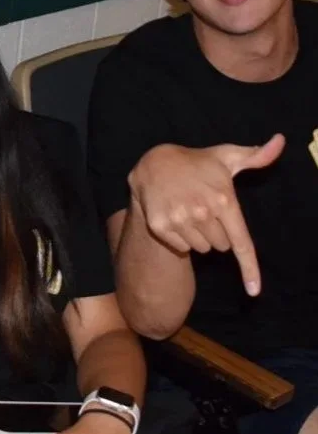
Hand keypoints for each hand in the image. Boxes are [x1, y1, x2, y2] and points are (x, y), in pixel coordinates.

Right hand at [127, 135, 283, 295]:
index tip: (254, 291)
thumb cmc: (197, 163)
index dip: (249, 269)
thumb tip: (280, 141)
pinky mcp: (161, 226)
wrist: (154, 163)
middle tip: (204, 208)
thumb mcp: (226, 156)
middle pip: (221, 246)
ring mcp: (180, 220)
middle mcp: (202, 212)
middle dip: (217, 232)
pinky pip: (181, 248)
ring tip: (189, 210)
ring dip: (199, 236)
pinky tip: (175, 216)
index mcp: (224, 199)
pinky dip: (180, 238)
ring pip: (202, 248)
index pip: (240, 242)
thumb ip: (256, 156)